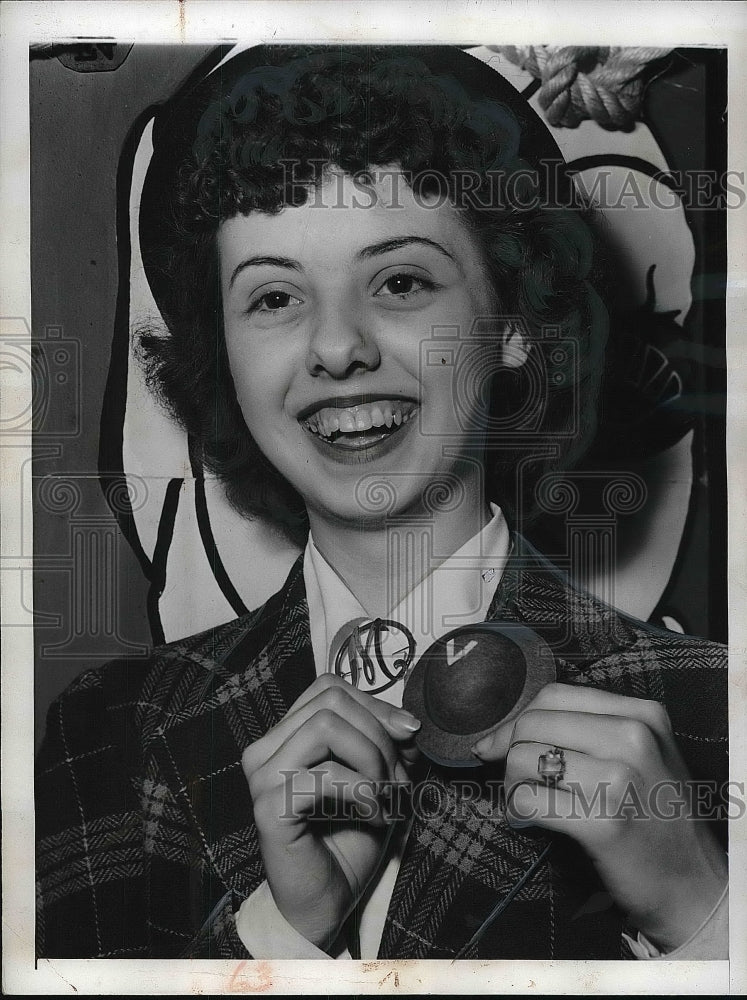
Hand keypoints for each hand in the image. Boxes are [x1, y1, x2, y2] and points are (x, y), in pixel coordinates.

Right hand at [241, 673, 419, 950]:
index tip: (409, 736)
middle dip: (378, 736)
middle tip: (397, 779)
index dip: (375, 706)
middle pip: (331, 702)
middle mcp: (265, 749)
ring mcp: (262, 777)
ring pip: (327, 727)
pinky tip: (375, 815)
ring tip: (387, 796)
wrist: (329, 901)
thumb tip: (407, 723)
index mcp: (285, 736)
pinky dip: (363, 792)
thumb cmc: (350, 838)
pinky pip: (326, 774)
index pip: (329, 688)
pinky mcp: (270, 807)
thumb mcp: (378, 779)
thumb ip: (387, 744)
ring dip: (372, 761)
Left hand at [471, 683, 726, 951]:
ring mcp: (620, 778)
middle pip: (533, 723)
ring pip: (522, 759)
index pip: (554, 696)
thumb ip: (586, 731)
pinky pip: (529, 800)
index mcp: (642, 714)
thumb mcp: (642, 755)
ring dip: (512, 785)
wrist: (694, 886)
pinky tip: (530, 821)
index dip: (518, 720)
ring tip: (530, 803)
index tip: (502, 745)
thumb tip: (499, 735)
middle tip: (518, 781)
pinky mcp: (603, 822)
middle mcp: (634, 737)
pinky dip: (518, 811)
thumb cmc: (656, 817)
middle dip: (510, 752)